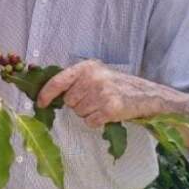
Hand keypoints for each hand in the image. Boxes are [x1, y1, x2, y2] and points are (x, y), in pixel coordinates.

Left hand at [36, 59, 162, 127]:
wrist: (148, 95)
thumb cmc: (119, 85)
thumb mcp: (96, 74)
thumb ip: (76, 80)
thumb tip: (48, 92)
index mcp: (87, 67)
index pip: (58, 80)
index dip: (46, 93)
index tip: (40, 103)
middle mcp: (93, 78)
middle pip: (69, 101)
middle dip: (78, 105)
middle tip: (95, 100)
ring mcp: (102, 92)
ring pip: (79, 113)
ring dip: (88, 113)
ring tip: (103, 105)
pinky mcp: (110, 108)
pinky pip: (90, 122)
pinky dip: (97, 121)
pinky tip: (108, 114)